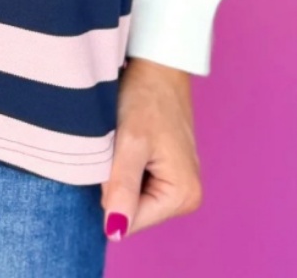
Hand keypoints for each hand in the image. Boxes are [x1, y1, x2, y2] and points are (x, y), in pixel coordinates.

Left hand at [100, 56, 202, 239]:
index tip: (114, 156)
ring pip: (130, 195)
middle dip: (115, 183)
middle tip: (118, 146)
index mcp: (182, 195)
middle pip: (131, 210)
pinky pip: (135, 181)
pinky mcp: (167, 170)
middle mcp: (186, 196)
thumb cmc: (146, 96)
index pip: (130, 220)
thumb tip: (116, 231)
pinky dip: (123, 164)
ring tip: (123, 141)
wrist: (157, 64)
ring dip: (118, 173)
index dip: (110, 191)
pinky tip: (128, 141)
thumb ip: (122, 186)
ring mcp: (178, 183)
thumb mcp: (130, 141)